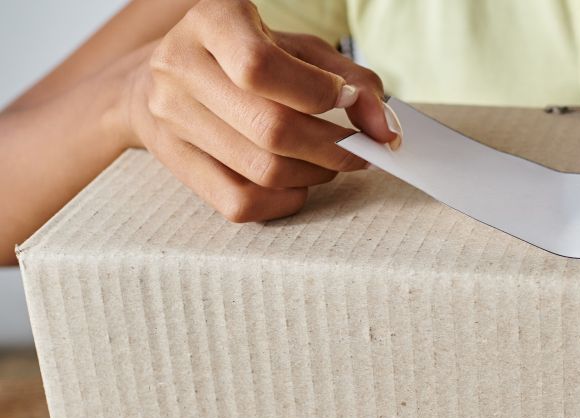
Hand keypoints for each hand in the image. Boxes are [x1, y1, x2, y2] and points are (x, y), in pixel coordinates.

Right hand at [122, 0, 400, 220]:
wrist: (166, 74)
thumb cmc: (247, 57)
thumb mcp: (300, 50)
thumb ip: (352, 78)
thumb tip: (382, 127)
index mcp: (212, 21)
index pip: (261, 69)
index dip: (317, 93)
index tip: (347, 101)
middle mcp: (179, 65)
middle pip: (269, 129)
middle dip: (332, 147)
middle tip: (357, 149)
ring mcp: (169, 117)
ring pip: (261, 170)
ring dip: (314, 175)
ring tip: (329, 162)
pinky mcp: (173, 160)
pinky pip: (239, 202)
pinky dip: (284, 201)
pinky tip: (299, 184)